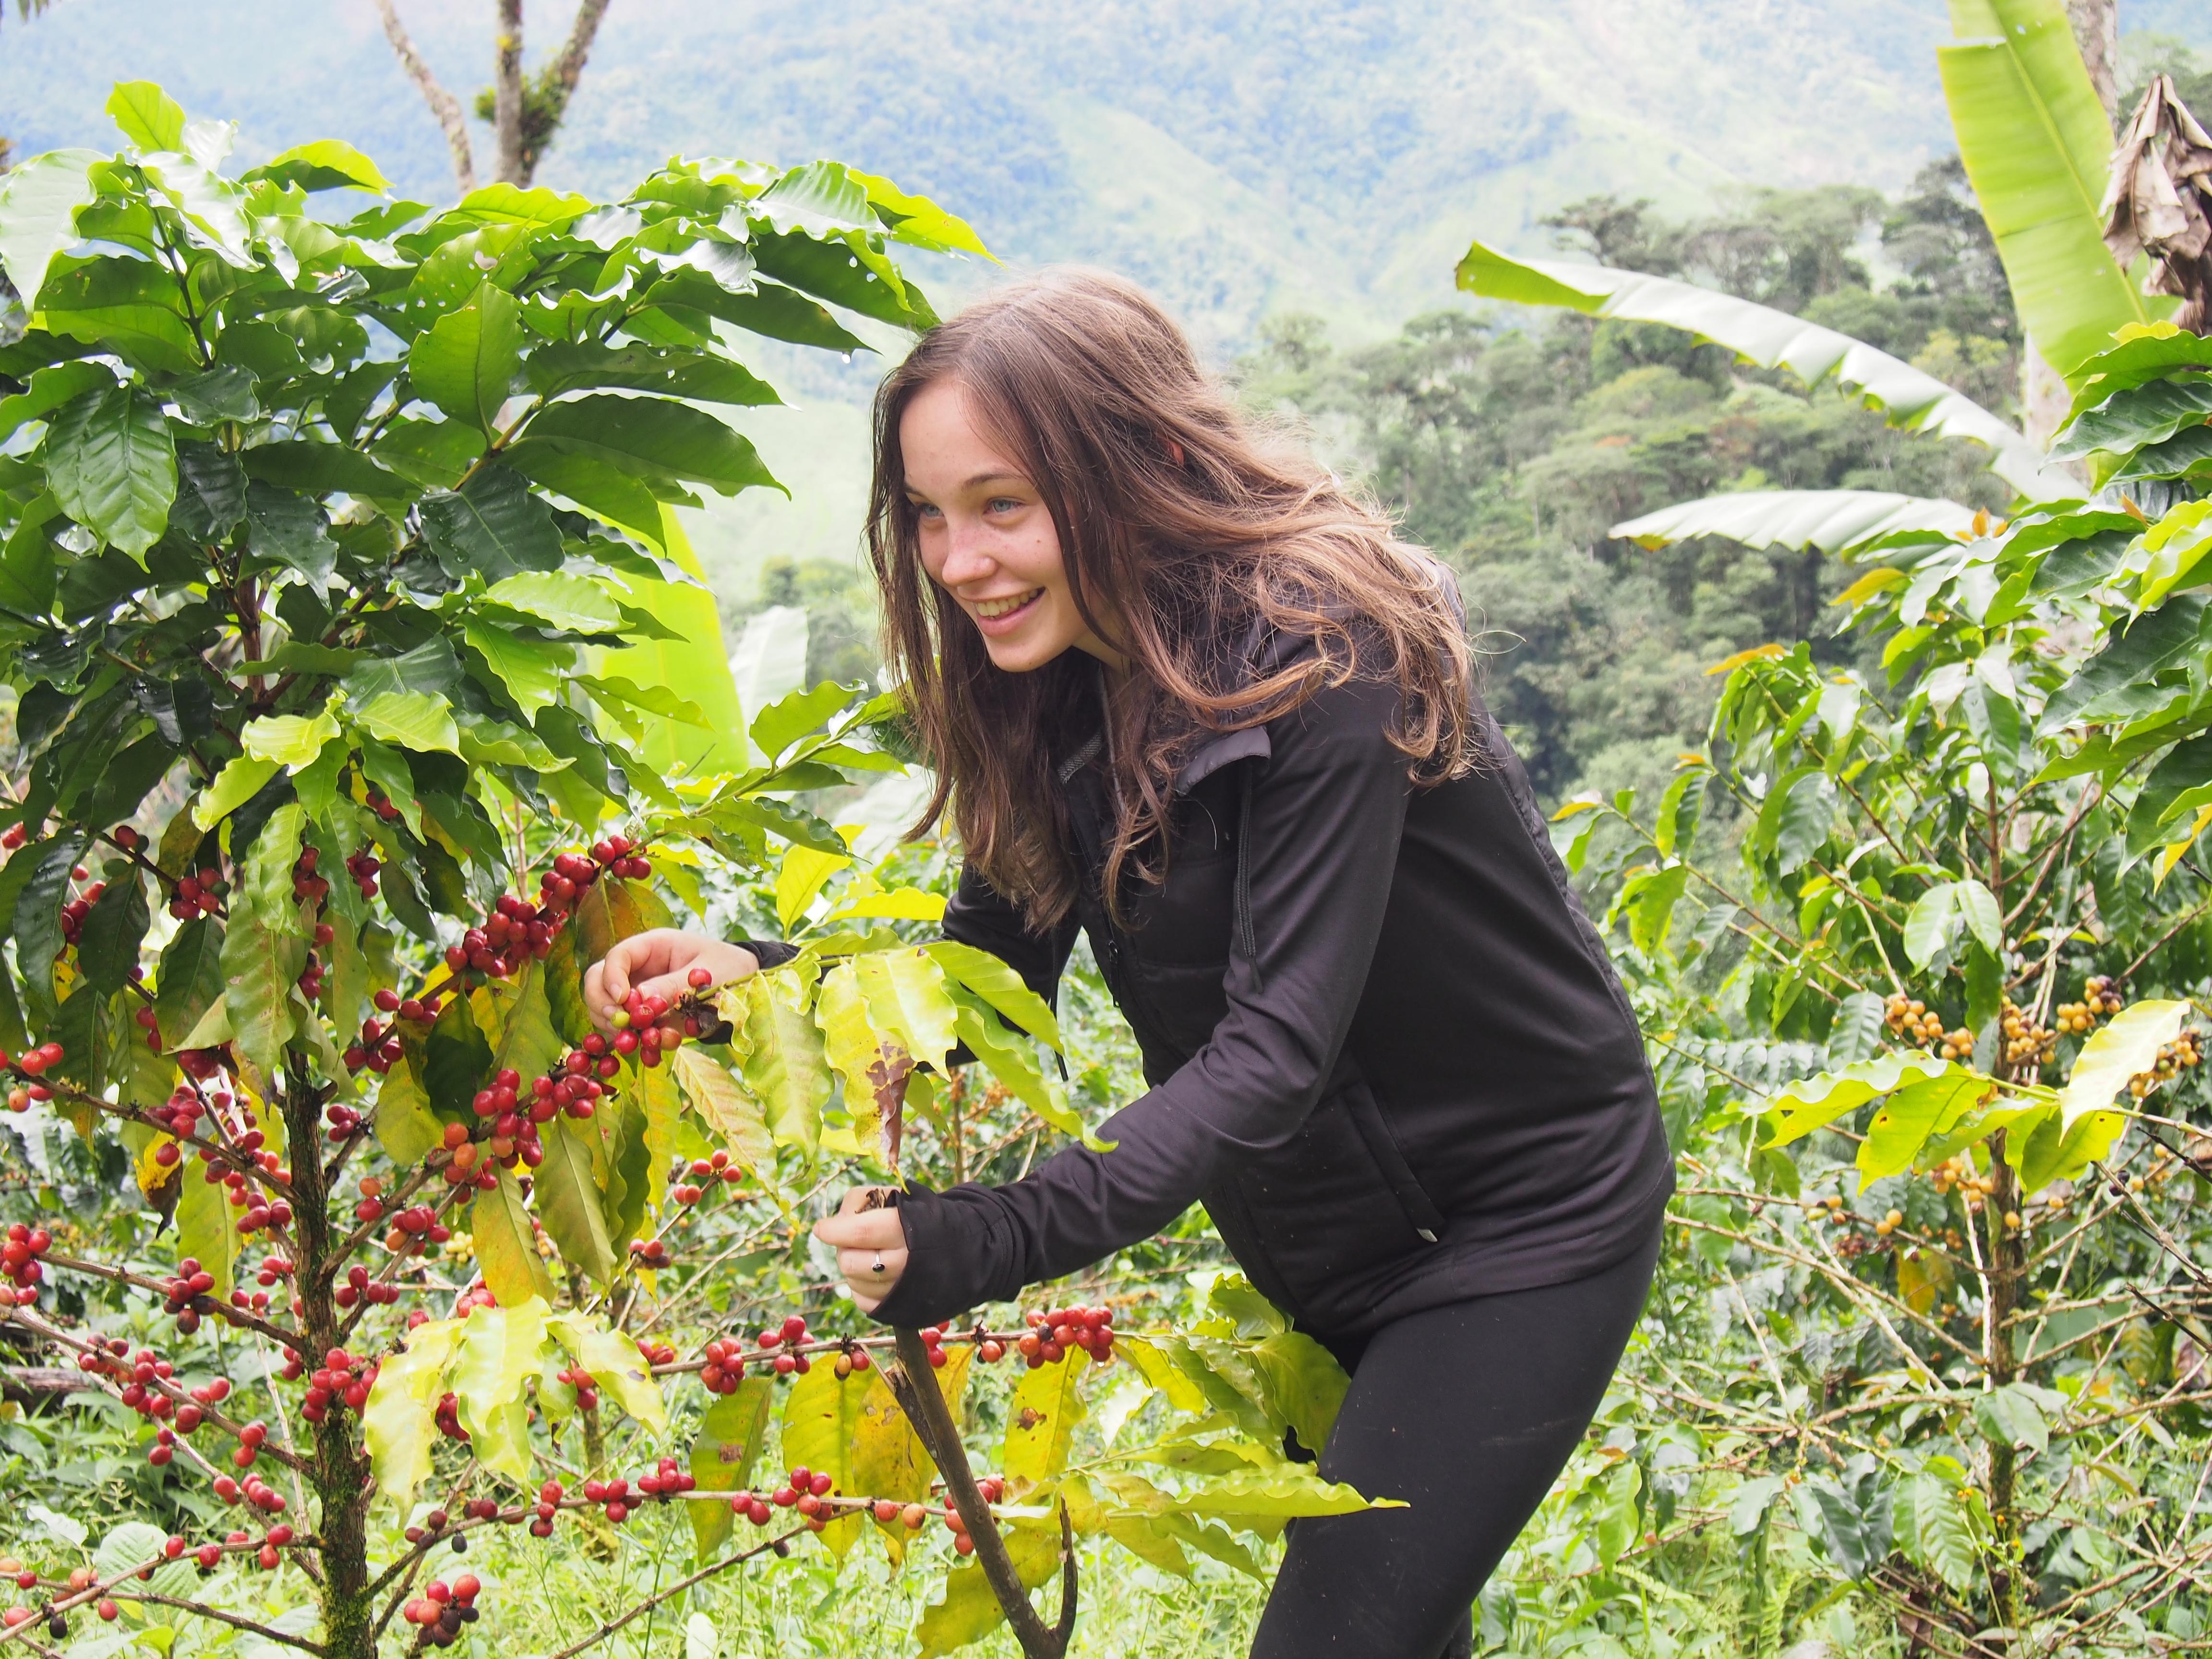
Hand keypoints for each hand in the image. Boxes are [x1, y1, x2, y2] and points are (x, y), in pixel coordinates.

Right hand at [582, 929, 758, 1031]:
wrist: (747, 990)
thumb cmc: (731, 968)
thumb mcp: (708, 971)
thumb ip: (675, 983)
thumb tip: (638, 997)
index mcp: (653, 947)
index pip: (617, 956)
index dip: (611, 977)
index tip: (622, 1000)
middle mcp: (639, 970)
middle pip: (598, 982)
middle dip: (602, 1004)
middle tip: (620, 1025)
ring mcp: (639, 996)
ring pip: (606, 1010)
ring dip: (618, 1029)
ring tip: (647, 1040)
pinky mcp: (647, 1020)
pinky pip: (628, 1033)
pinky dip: (637, 1044)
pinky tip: (655, 1051)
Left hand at [814, 1187, 907, 1313]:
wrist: (959, 1250)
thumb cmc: (919, 1217)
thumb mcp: (897, 1196)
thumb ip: (862, 1200)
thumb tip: (834, 1223)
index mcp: (906, 1230)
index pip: (860, 1233)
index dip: (834, 1231)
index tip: (821, 1228)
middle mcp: (905, 1263)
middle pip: (851, 1262)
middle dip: (843, 1248)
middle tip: (851, 1239)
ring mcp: (901, 1290)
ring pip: (853, 1282)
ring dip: (852, 1267)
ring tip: (869, 1254)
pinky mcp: (897, 1309)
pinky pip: (861, 1300)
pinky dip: (861, 1286)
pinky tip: (874, 1272)